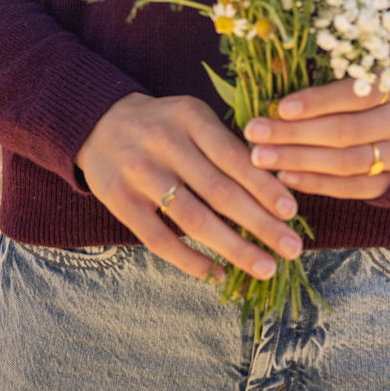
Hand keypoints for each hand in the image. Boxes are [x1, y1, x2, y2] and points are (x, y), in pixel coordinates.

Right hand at [75, 93, 303, 283]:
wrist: (97, 122)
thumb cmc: (162, 124)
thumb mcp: (192, 117)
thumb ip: (225, 145)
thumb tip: (275, 185)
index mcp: (189, 117)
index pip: (233, 157)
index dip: (264, 186)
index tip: (292, 211)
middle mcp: (164, 144)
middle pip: (219, 192)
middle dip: (260, 224)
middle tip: (293, 248)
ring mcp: (140, 174)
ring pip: (194, 220)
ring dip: (234, 248)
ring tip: (265, 267)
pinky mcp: (120, 202)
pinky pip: (160, 240)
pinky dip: (191, 260)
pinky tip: (218, 273)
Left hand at [243, 73, 389, 198]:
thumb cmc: (376, 96)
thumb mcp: (365, 78)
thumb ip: (329, 81)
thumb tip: (274, 93)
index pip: (355, 94)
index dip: (317, 101)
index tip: (280, 107)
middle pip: (346, 131)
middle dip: (295, 134)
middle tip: (255, 134)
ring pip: (347, 163)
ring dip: (299, 161)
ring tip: (262, 158)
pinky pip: (351, 189)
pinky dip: (316, 184)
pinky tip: (286, 178)